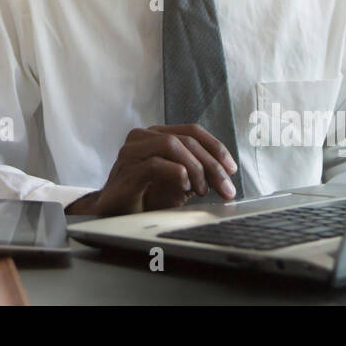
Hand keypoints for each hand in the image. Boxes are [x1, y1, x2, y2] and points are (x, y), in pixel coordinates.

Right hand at [65, 124, 237, 215]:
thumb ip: (197, 173)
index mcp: (155, 135)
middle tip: (226, 189)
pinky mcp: (127, 169)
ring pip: (172, 145)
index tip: (231, 169)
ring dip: (195, 168)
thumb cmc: (145, 197)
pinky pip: (156, 164)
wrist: (114, 215)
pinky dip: (177, 175)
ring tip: (202, 191)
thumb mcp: (178, 183)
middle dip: (212, 164)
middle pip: (186, 139)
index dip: (216, 148)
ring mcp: (132, 151)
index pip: (192, 130)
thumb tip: (224, 175)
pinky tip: (184, 188)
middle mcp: (142, 137)